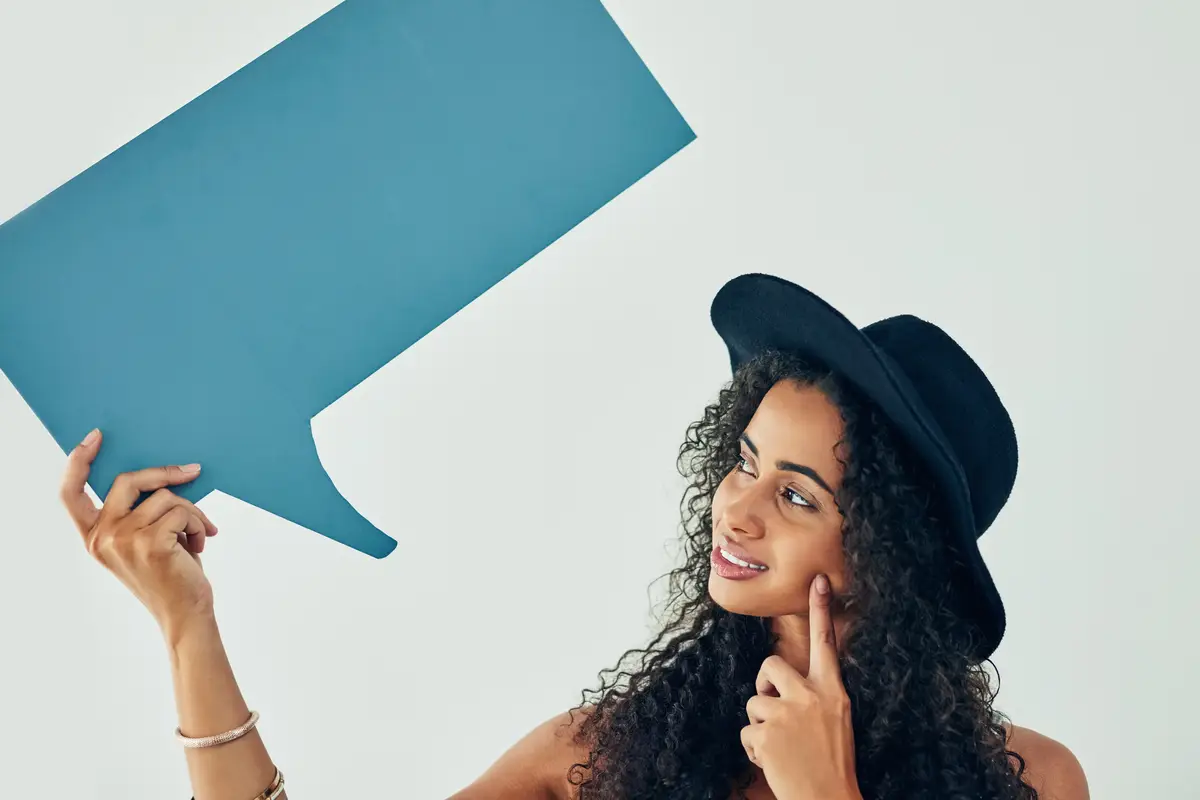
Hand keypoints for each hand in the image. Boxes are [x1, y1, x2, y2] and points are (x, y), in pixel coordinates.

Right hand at [60, 428, 218, 638]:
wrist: (185, 614)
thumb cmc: (169, 574)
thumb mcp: (140, 542)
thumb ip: (137, 513)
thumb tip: (163, 473)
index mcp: (93, 536)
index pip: (70, 494)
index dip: (77, 462)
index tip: (95, 438)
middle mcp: (102, 537)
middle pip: (128, 480)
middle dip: (165, 473)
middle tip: (192, 471)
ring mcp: (123, 540)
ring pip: (166, 497)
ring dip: (193, 512)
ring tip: (199, 534)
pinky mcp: (150, 543)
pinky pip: (183, 511)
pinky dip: (200, 524)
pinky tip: (202, 544)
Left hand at [740, 574, 860, 799]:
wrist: (828, 799)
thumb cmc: (831, 762)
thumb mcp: (836, 720)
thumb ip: (815, 696)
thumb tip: (781, 683)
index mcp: (833, 692)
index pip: (826, 644)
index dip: (821, 610)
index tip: (818, 580)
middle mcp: (810, 696)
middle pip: (770, 665)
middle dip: (765, 683)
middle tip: (774, 706)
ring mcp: (786, 714)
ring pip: (754, 702)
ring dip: (761, 724)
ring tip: (782, 746)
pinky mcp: (765, 734)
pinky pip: (747, 732)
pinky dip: (755, 748)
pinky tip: (774, 761)